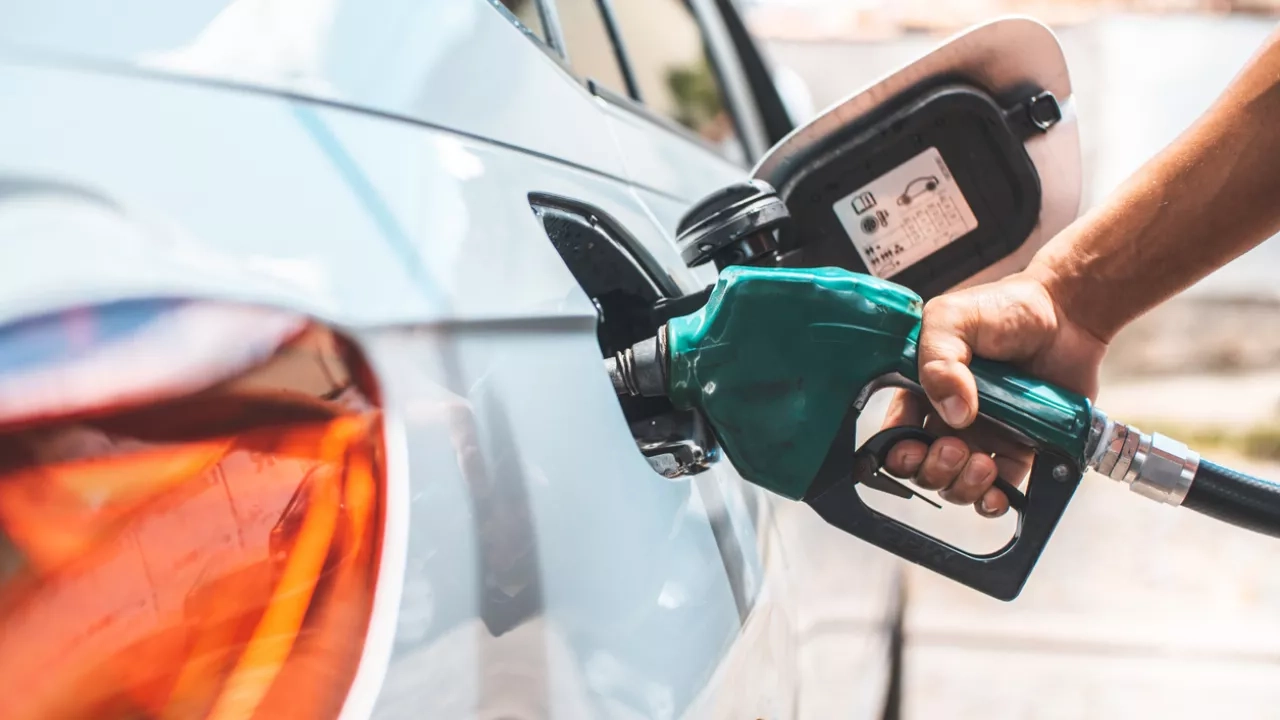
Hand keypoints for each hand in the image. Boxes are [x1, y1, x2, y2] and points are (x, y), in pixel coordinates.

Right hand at [879, 269, 1106, 516]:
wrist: (1067, 314)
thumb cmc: (1006, 308)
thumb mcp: (953, 318)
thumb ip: (938, 360)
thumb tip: (954, 412)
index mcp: (922, 390)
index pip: (895, 434)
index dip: (898, 451)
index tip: (912, 446)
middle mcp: (948, 418)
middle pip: (923, 467)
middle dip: (932, 470)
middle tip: (953, 448)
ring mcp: (984, 437)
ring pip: (957, 484)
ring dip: (963, 485)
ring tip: (982, 463)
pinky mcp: (1020, 450)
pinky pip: (1000, 489)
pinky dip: (993, 501)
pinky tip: (997, 493)